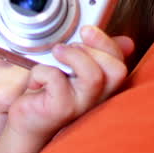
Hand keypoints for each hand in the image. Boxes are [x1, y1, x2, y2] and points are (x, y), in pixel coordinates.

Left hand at [5, 26, 134, 141]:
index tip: (86, 31)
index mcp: (104, 86)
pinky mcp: (60, 109)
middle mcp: (97, 97)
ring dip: (73, 56)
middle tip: (69, 46)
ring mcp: (80, 105)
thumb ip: (96, 54)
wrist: (27, 121)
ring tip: (56, 53)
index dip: (106, 43)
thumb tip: (126, 43)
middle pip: (117, 71)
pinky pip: (56, 79)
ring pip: (93, 76)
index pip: (119, 63)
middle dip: (94, 48)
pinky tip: (35, 80)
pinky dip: (41, 71)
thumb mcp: (73, 69)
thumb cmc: (49, 93)